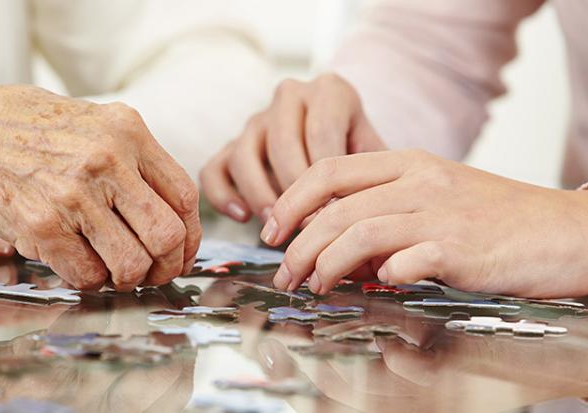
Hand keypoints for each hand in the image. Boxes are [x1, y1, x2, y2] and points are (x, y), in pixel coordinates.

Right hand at [0, 81, 200, 290]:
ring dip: (124, 278)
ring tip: (111, 271)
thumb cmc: (18, 127)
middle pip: (167, 235)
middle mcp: (106, 160)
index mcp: (126, 130)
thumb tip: (166, 213)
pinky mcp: (41, 225)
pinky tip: (77, 266)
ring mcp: (74, 194)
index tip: (181, 250)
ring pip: (131, 263)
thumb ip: (129, 158)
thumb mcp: (87, 121)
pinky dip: (87, 281)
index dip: (190, 235)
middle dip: (165, 266)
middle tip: (151, 273)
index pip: (184, 196)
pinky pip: (86, 275)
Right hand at [199, 73, 385, 221]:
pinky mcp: (230, 146)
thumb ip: (373, 174)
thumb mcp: (377, 154)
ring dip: (260, 195)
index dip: (328, 180)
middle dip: (295, 191)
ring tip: (277, 226)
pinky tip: (243, 217)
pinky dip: (223, 195)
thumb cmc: (362, 154)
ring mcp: (255, 120)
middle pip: (282, 144)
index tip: (336, 214)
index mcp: (329, 91)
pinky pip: (213, 170)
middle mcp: (289, 97)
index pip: (322, 133)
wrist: (341, 140)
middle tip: (309, 226)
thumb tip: (364, 213)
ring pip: (244, 155)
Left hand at [260, 149, 587, 297]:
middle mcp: (420, 182)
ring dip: (325, 263)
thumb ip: (386, 211)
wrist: (565, 232)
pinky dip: (381, 276)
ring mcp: (440, 213)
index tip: (273, 229)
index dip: (291, 199)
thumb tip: (338, 247)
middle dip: (298, 244)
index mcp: (409, 162)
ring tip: (313, 285)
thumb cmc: (496, 219)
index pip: (329, 169)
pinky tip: (374, 287)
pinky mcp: (461, 249)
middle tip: (284, 273)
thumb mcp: (436, 197)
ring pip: (359, 232)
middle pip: (336, 207)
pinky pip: (404, 262)